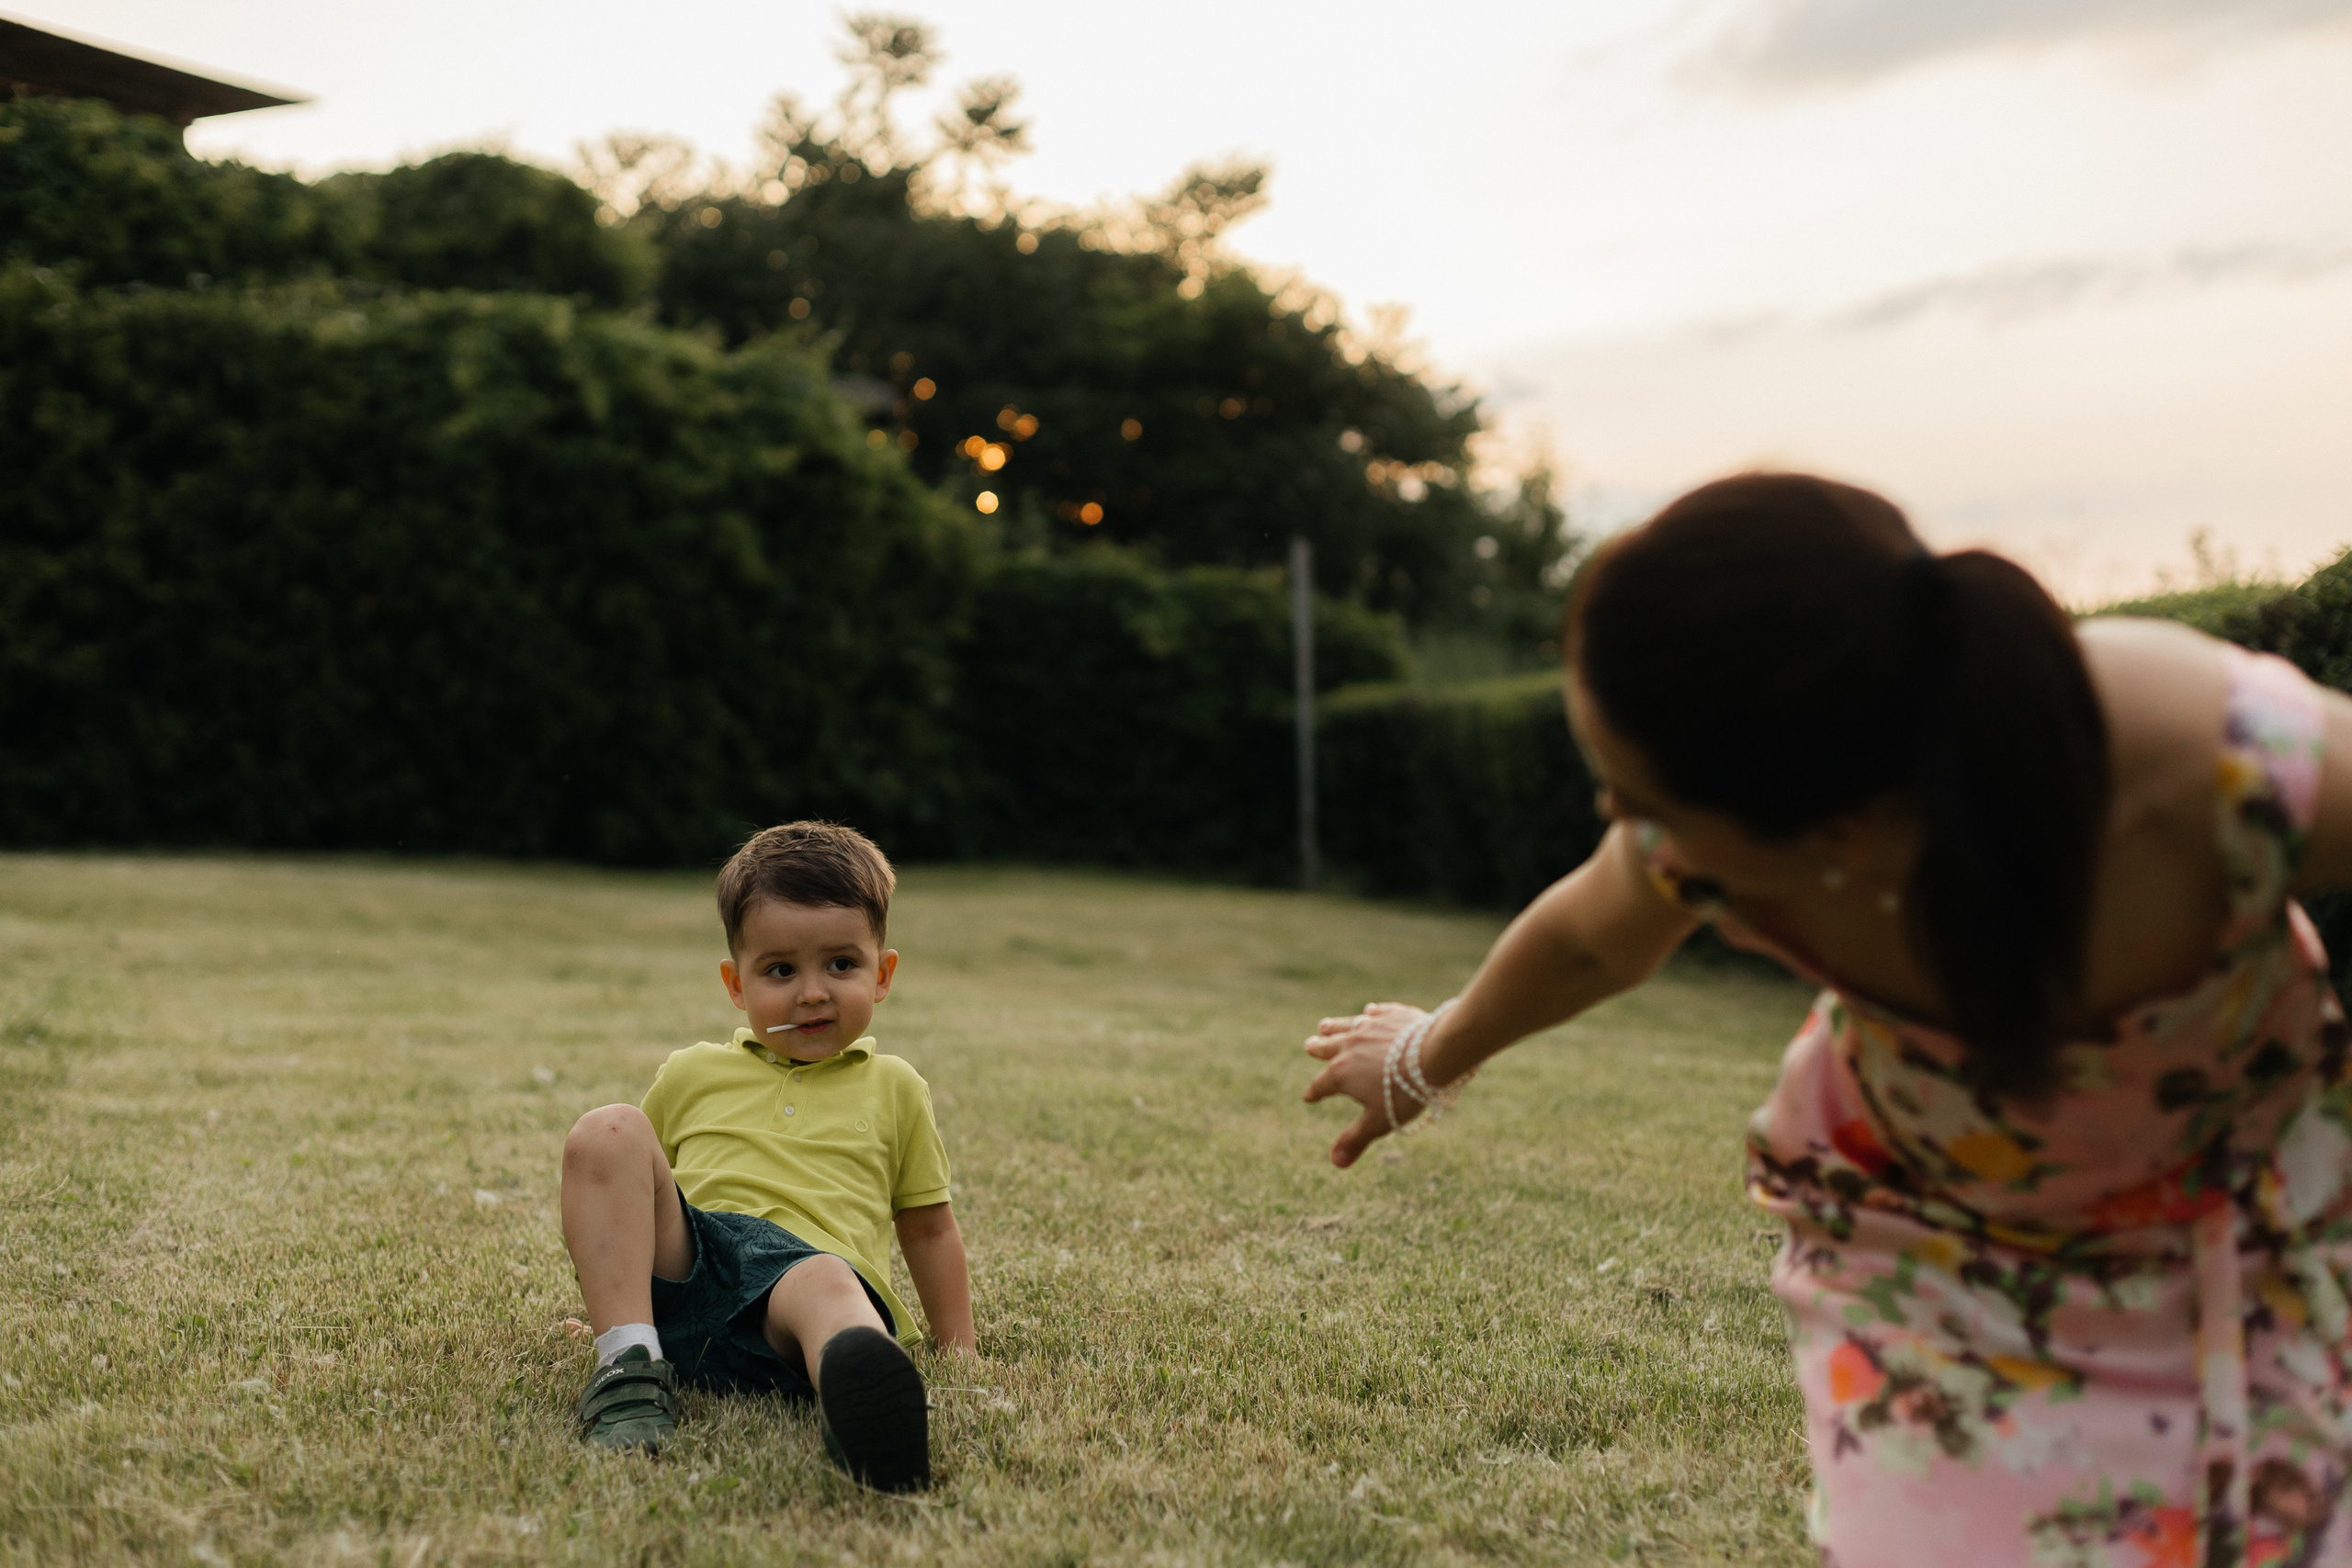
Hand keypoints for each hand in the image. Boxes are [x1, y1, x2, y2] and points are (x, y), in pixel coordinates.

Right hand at [1302, 1002, 1428, 1168]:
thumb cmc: (1404, 1092)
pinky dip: (1371, 1014)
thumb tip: (1335, 1162)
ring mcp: (1371, 1027)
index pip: (1321, 1085)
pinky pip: (1377, 1013)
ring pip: (1347, 1025)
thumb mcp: (1379, 1121)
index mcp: (1342, 1073)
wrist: (1434, 1054)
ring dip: (1335, 1026)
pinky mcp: (1392, 1015)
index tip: (1309, 1097)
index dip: (1314, 1093)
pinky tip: (1370, 1011)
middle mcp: (1350, 1046)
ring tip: (1324, 1026)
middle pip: (1328, 1047)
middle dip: (1317, 1048)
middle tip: (1309, 1045)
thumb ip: (1356, 1139)